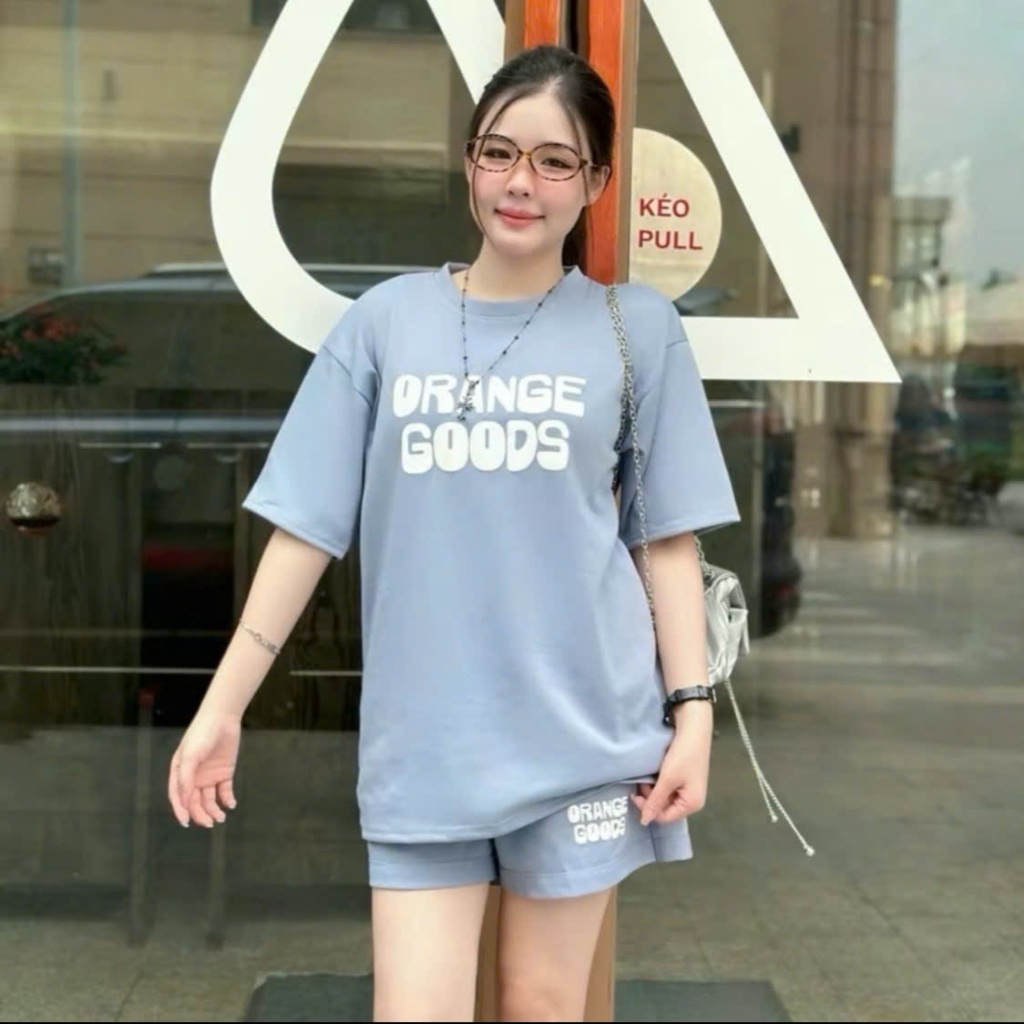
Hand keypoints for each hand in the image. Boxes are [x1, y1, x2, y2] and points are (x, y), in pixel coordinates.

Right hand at [167, 712, 241, 827]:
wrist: (222, 718)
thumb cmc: (201, 735)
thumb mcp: (190, 757)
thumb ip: (186, 779)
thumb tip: (184, 802)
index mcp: (180, 773)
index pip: (178, 797)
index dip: (181, 811)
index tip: (186, 823)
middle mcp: (193, 777)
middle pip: (195, 802)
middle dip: (200, 814)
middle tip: (209, 823)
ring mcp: (209, 776)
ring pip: (209, 800)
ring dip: (213, 811)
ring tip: (220, 818)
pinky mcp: (224, 773)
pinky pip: (225, 791)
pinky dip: (227, 800)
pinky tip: (230, 804)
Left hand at [631, 702, 712, 825]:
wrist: (693, 729)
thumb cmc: (683, 755)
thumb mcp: (667, 779)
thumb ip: (655, 801)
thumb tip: (645, 822)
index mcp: (692, 804)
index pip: (664, 817)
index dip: (648, 808)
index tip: (635, 794)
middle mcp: (692, 800)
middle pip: (665, 808)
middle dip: (651, 798)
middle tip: (642, 782)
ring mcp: (688, 789)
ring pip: (665, 797)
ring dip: (653, 789)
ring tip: (647, 776)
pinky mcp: (684, 778)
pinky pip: (668, 788)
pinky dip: (659, 783)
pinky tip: (653, 773)